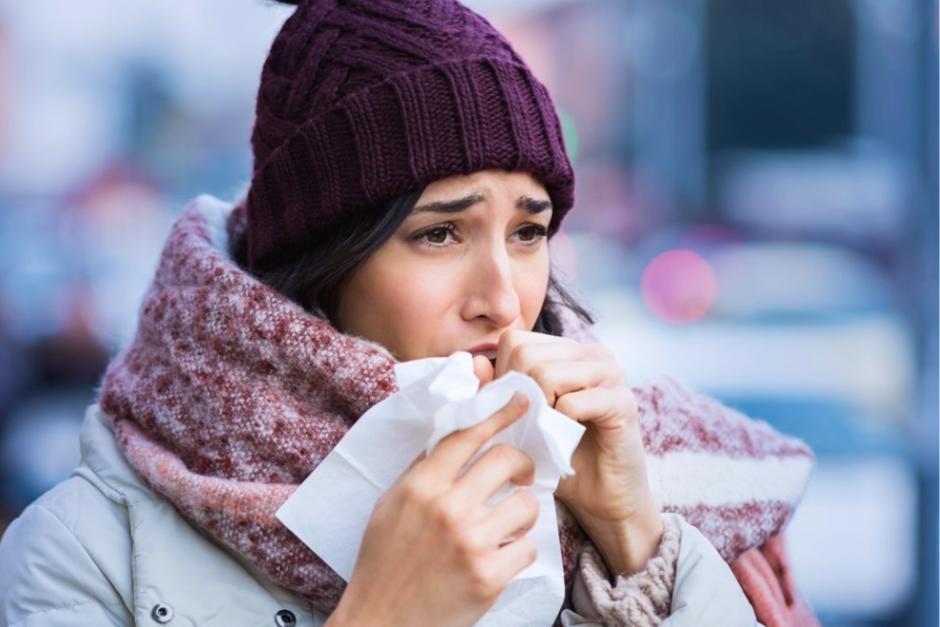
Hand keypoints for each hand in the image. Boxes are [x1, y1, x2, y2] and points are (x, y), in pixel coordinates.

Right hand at [329, 392, 539, 626]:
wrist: (382, 622)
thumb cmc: (384, 562)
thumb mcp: (390, 506)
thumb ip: (422, 470)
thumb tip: (454, 435)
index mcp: (421, 486)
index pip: (467, 435)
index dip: (498, 412)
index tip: (520, 400)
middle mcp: (448, 508)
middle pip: (506, 460)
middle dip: (522, 465)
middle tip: (520, 476)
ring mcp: (471, 542)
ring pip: (526, 504)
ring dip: (522, 513)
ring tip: (507, 525)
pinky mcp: (490, 576)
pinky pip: (528, 547)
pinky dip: (519, 551)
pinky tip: (501, 557)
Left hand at [485, 330, 662, 575]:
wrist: (602, 498)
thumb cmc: (558, 456)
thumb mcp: (519, 420)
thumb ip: (496, 391)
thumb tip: (475, 363)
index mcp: (568, 350)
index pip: (516, 340)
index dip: (504, 377)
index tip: (516, 410)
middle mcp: (592, 353)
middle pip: (527, 355)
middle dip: (518, 397)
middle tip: (531, 426)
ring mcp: (611, 373)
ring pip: (546, 375)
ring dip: (537, 413)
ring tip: (547, 433)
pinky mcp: (623, 401)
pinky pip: (571, 403)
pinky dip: (558, 427)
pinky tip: (566, 440)